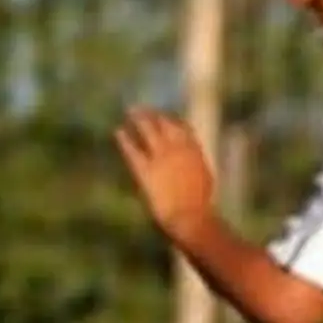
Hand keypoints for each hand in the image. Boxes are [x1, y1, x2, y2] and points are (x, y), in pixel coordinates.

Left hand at [115, 106, 215, 237]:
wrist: (189, 215)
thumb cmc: (200, 201)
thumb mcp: (204, 176)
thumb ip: (194, 160)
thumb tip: (190, 152)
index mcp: (193, 150)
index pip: (182, 127)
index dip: (171, 119)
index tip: (163, 115)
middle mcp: (177, 148)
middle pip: (163, 124)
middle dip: (153, 114)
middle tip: (142, 107)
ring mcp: (160, 158)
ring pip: (148, 131)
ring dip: (139, 119)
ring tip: (131, 110)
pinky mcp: (145, 170)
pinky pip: (133, 150)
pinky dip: (125, 140)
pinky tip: (118, 131)